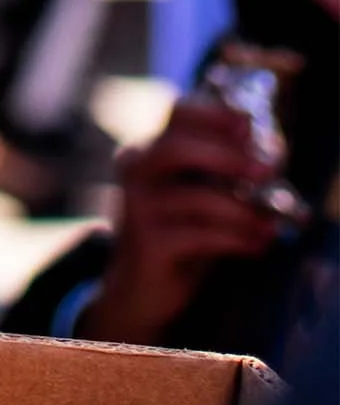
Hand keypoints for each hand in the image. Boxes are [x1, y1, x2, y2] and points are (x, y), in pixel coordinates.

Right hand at [77, 98, 282, 344]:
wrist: (138, 288)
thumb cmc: (176, 236)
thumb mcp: (195, 198)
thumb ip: (220, 176)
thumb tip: (265, 156)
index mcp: (148, 151)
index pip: (177, 116)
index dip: (214, 115)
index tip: (250, 125)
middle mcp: (134, 170)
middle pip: (177, 148)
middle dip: (228, 156)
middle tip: (267, 169)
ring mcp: (136, 207)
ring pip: (195, 197)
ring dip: (242, 211)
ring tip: (270, 225)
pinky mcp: (147, 243)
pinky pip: (200, 236)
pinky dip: (236, 240)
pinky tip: (256, 245)